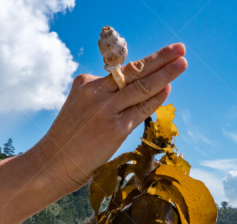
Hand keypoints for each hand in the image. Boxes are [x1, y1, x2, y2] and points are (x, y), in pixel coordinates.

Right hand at [31, 43, 187, 191]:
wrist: (54, 162)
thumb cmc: (69, 138)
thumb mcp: (79, 107)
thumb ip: (101, 96)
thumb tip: (130, 90)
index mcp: (86, 82)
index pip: (121, 69)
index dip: (144, 61)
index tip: (162, 52)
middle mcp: (96, 92)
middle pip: (134, 70)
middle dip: (160, 58)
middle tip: (180, 48)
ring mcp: (106, 110)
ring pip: (142, 86)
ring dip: (165, 74)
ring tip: (182, 63)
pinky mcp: (115, 129)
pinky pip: (141, 109)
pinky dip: (156, 98)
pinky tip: (168, 88)